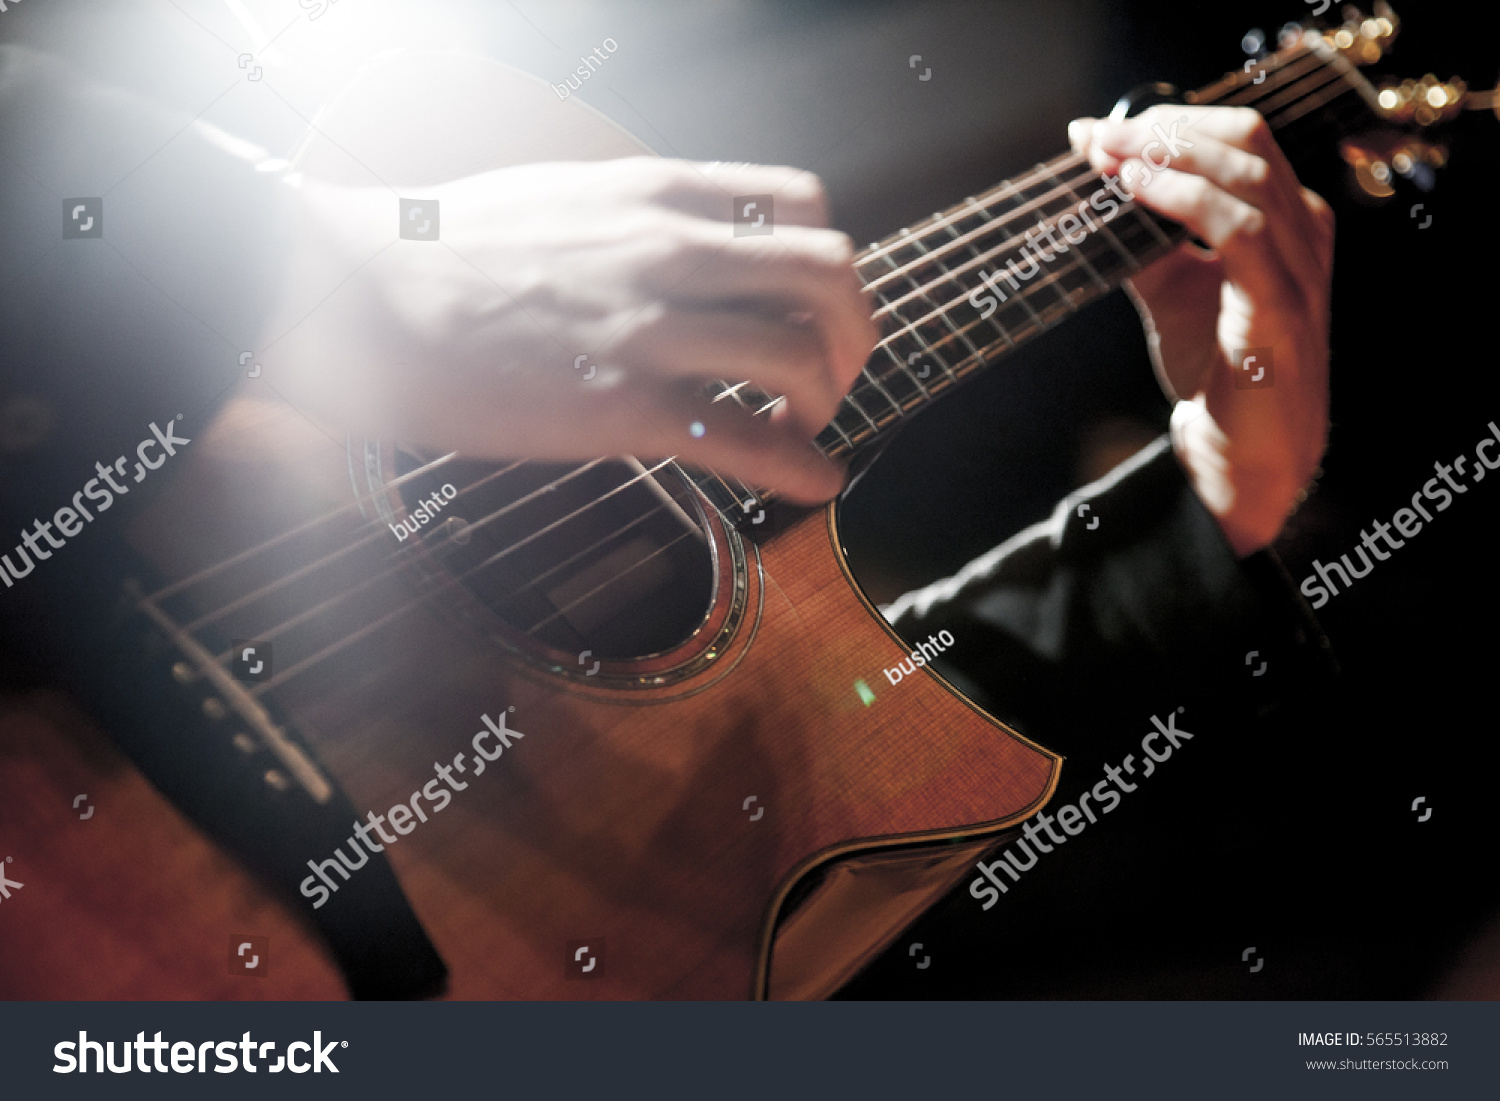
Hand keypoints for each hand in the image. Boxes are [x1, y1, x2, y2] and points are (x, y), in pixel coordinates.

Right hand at [259, 158, 877, 503]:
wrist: (353, 294)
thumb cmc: (441, 251)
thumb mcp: (560, 196)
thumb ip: (637, 216)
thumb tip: (686, 247)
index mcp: (655, 193)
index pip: (800, 202)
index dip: (829, 262)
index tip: (820, 303)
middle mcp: (670, 249)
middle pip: (828, 274)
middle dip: (854, 330)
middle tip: (839, 370)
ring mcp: (650, 326)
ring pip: (802, 354)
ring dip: (829, 398)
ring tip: (810, 426)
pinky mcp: (623, 404)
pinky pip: (751, 436)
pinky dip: (804, 465)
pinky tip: (817, 480)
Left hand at [1068, 105, 1333, 554]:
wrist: (1245, 454)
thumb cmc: (1216, 372)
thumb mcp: (1173, 292)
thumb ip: (1147, 242)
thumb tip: (1099, 191)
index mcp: (1286, 221)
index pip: (1239, 139)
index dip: (1170, 123)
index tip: (1101, 132)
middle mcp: (1303, 233)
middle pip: (1247, 139)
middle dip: (1165, 127)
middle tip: (1099, 136)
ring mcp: (1299, 269)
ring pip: (1246, 174)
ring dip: (1169, 154)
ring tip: (1110, 157)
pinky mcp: (1278, 308)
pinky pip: (1239, 232)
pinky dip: (1185, 200)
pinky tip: (1138, 191)